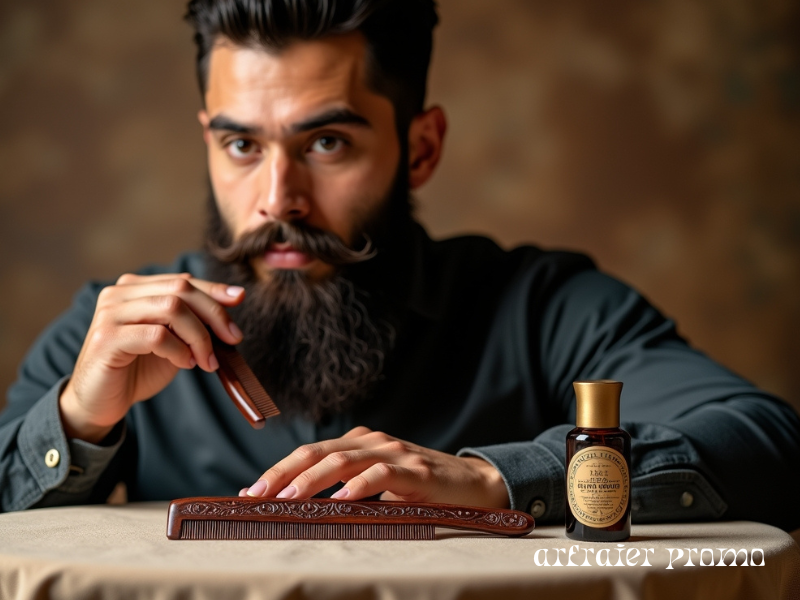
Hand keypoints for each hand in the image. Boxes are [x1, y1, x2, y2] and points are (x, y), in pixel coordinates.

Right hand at [59, 272, 244, 442]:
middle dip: (214, 314)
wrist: (101, 403)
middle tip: (232, 340)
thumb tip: (234, 297)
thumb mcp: (174, 340)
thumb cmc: (138, 370)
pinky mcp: (107, 338)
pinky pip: (156, 335)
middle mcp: (120, 293)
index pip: (182, 281)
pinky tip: (185, 364)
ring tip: (207, 360)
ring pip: (171, 308)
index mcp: (136, 288)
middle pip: (181, 290)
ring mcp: (110, 313)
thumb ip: (194, 320)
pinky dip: (179, 350)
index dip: (214, 289)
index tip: (239, 299)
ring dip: (199, 336)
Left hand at [241, 426, 509, 507]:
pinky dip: (357, 486)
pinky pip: (380, 475)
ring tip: (286, 499)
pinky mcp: (413, 470)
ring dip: (310, 480)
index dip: (278, 470)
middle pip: (317, 452)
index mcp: (359, 443)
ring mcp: (393, 453)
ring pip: (342, 461)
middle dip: (282, 473)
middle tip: (256, 495)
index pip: (310, 452)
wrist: (472, 485)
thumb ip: (346, 490)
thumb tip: (301, 511)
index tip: (250, 492)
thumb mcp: (378, 486)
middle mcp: (371, 441)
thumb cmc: (420, 489)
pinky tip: (340, 500)